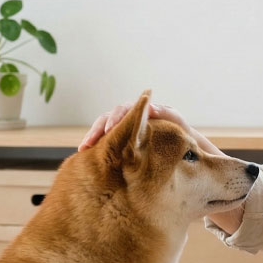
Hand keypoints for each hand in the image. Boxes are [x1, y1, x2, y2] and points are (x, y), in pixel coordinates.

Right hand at [78, 101, 192, 150]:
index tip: (111, 130)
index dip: (116, 119)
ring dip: (92, 136)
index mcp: (139, 109)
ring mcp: (121, 127)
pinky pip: (102, 140)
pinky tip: (84, 154)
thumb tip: (151, 108)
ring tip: (83, 149)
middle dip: (99, 129)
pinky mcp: (117, 140)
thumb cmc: (178, 130)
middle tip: (92, 141)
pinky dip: (93, 145)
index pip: (123, 110)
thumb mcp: (175, 119)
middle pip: (108, 118)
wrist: (179, 143)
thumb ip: (165, 112)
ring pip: (102, 128)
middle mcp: (127, 115)